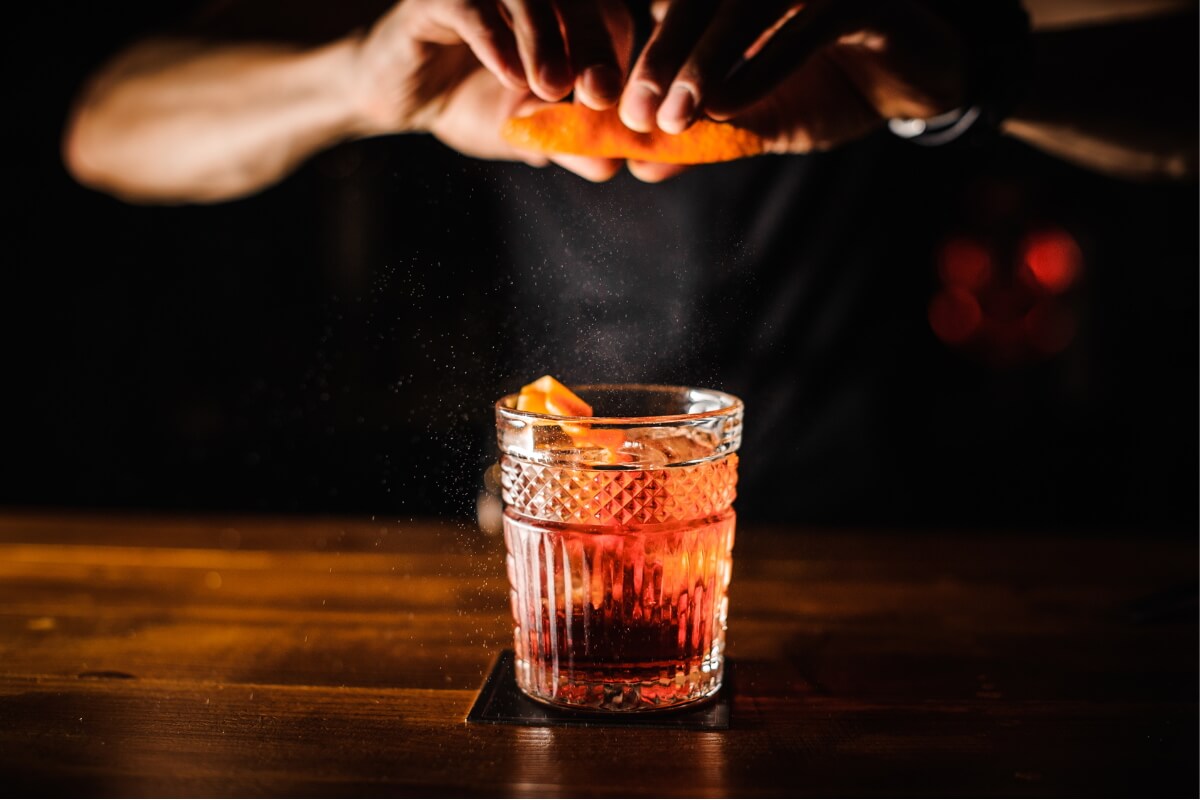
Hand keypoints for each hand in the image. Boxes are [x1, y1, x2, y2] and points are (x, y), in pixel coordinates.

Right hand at [353, 0, 634, 179]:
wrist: (398, 96)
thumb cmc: (470, 102)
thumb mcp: (525, 130)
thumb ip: (567, 143)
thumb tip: (609, 165)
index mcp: (561, 12)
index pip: (609, 19)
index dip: (619, 58)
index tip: (620, 103)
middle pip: (577, 0)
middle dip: (593, 46)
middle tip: (599, 92)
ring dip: (544, 39)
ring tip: (550, 87)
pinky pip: (471, 8)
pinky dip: (494, 41)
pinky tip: (508, 77)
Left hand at [617, 0, 967, 180]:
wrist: (917, 80)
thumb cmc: (828, 87)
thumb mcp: (757, 118)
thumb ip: (703, 135)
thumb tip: (641, 167)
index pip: (675, 6)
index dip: (641, 52)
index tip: (614, 108)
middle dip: (662, 57)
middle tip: (634, 113)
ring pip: (746, 3)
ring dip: (703, 60)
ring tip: (674, 116)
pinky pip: (805, 24)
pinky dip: (760, 67)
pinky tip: (727, 108)